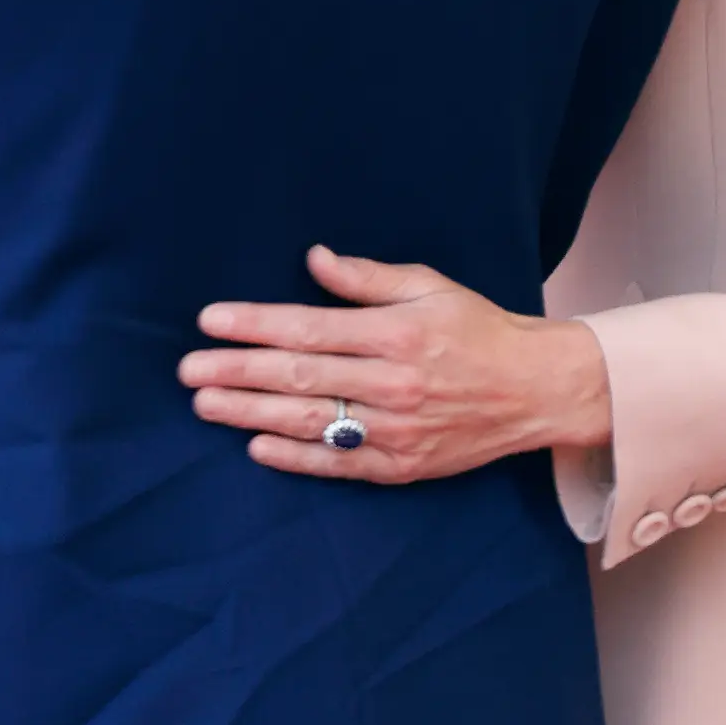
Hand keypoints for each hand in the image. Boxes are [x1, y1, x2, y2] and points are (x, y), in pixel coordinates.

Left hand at [181, 246, 611, 484]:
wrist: (536, 389)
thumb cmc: (480, 330)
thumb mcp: (431, 287)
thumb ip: (369, 278)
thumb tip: (313, 259)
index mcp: (397, 334)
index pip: (309, 329)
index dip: (255, 325)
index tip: (210, 321)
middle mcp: (394, 384)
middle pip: (300, 378)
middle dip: (237, 372)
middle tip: (189, 371)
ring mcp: (397, 430)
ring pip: (310, 422)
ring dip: (251, 414)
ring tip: (206, 404)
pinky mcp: (402, 465)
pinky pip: (338, 463)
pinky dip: (295, 457)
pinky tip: (256, 446)